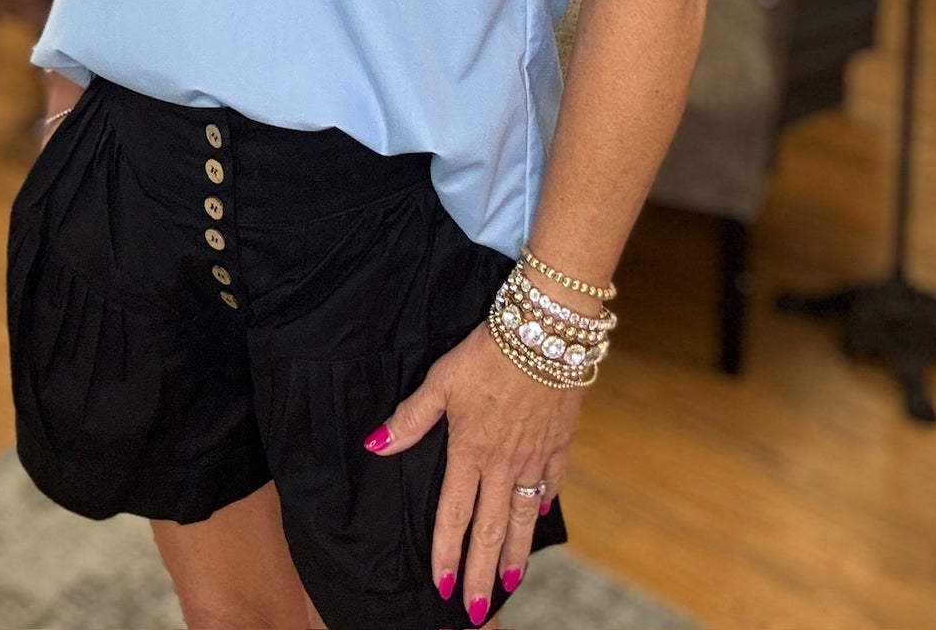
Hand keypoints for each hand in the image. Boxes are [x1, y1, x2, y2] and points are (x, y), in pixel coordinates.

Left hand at [364, 322, 580, 623]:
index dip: (447, 552)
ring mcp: (534, 456)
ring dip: (514, 554)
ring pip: (523, 516)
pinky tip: (541, 516)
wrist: (546, 332)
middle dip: (481, 573)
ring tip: (509, 584)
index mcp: (470, 451)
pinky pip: (551, 481)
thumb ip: (411, 418)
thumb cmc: (488, 351)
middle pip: (490, 529)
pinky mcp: (559, 441)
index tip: (443, 586)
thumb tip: (376, 446)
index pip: (454, 514)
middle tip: (476, 611)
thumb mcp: (441, 380)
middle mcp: (503, 463)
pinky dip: (544, 502)